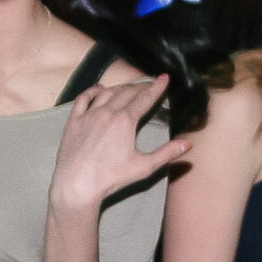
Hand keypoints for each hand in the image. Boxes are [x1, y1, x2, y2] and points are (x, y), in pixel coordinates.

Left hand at [49, 75, 190, 213]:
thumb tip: (188, 144)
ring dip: (120, 87)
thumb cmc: (111, 177)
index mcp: (126, 121)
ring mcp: (89, 115)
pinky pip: (83, 99)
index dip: (157, 87)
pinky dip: (93, 91)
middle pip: (127, 92)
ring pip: (107, 93)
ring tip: (128, 88)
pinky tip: (99, 89)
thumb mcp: (144, 167)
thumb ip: (168, 153)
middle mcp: (107, 112)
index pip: (145, 98)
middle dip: (140, 86)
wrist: (77, 184)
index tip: (164, 77)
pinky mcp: (74, 121)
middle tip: (148, 85)